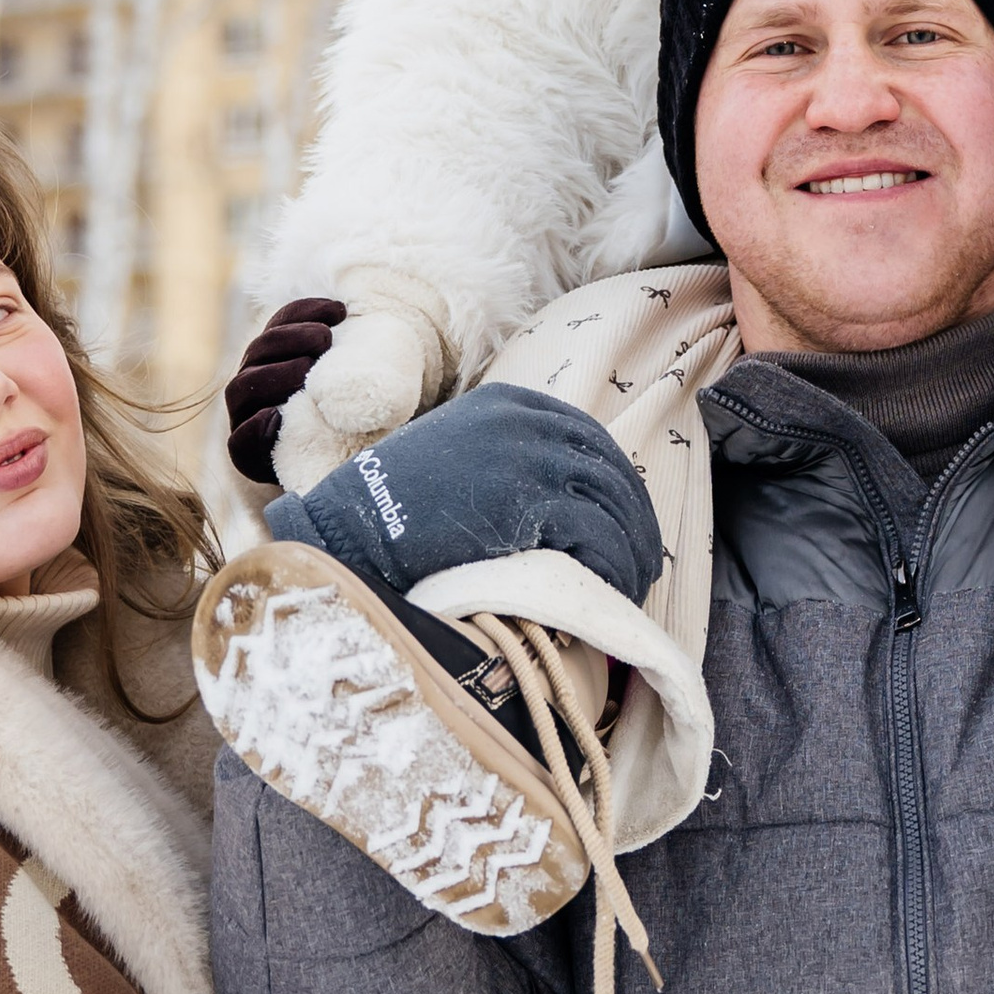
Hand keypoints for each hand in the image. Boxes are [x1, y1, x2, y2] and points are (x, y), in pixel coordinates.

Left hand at [227, 304, 433, 493]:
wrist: (379, 403)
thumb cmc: (369, 446)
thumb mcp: (358, 464)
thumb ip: (349, 476)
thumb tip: (359, 494)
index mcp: (265, 452)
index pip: (242, 447)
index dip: (252, 434)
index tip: (276, 419)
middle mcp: (254, 411)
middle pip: (244, 391)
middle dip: (273, 376)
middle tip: (308, 368)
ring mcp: (262, 370)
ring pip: (258, 351)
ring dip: (288, 339)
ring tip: (326, 337)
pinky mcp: (281, 338)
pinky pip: (282, 319)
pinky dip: (305, 311)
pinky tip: (338, 311)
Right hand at [268, 386, 665, 607]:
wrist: (349, 531)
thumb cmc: (390, 507)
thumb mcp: (452, 453)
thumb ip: (500, 457)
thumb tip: (553, 495)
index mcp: (507, 404)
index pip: (588, 438)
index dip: (616, 483)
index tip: (626, 518)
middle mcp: (524, 423)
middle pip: (609, 470)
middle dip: (634, 520)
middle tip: (644, 562)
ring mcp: (528, 460)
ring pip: (612, 505)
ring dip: (631, 550)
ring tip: (632, 585)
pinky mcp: (527, 505)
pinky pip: (596, 537)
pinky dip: (613, 567)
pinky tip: (611, 590)